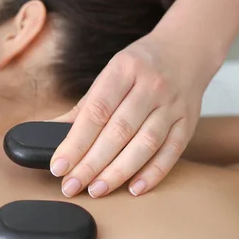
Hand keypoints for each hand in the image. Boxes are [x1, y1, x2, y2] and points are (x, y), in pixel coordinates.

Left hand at [50, 33, 216, 197]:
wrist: (187, 48)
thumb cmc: (140, 65)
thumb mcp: (110, 73)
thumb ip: (84, 106)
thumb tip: (51, 132)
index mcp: (124, 69)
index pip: (96, 111)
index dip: (75, 142)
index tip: (59, 166)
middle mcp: (151, 86)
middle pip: (118, 131)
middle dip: (91, 163)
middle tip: (71, 185)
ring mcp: (173, 105)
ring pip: (145, 144)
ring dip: (118, 172)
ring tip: (96, 189)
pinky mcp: (188, 122)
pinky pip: (171, 152)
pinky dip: (153, 173)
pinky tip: (133, 188)